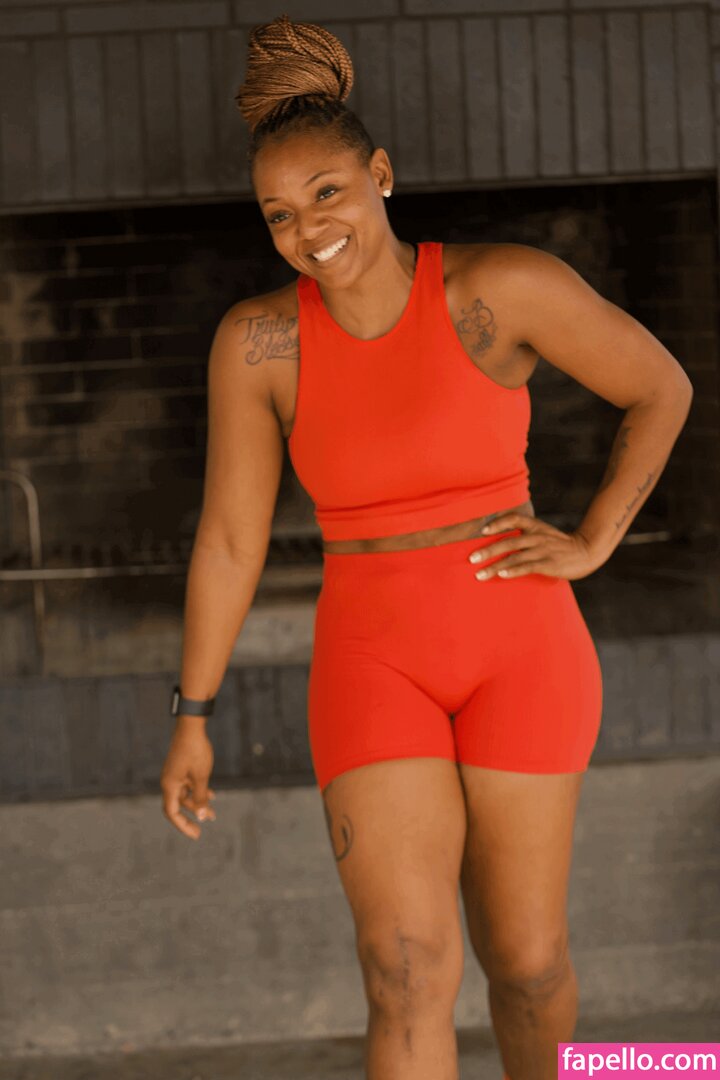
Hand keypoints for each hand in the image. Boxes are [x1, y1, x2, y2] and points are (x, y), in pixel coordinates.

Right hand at [160, 721, 216, 840]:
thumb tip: (201, 816)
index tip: (196, 834)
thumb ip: (200, 798)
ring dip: (198, 804)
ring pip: (186, 795)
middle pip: (179, 805)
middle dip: (193, 816)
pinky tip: (211, 795)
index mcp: (170, 785)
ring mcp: (175, 774)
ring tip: (213, 813)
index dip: (183, 825)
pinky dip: (198, 792)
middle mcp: (169, 782)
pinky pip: (188, 785)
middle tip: (204, 828)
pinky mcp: (181, 768)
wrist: (191, 726)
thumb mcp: (201, 777)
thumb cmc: (195, 751)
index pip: (172, 813)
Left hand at [468, 512, 600, 581]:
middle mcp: (537, 536)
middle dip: (487, 550)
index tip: (483, 531)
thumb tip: (502, 540)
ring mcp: (543, 550)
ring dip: (495, 566)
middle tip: (471, 559)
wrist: (587, 551)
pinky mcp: (549, 564)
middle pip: (508, 541)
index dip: (497, 524)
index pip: (513, 518)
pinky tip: (502, 575)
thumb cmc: (561, 545)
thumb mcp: (544, 533)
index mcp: (535, 526)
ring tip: (479, 574)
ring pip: (514, 557)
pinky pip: (528, 567)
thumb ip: (526, 534)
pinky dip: (513, 571)